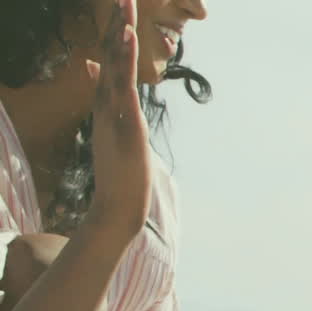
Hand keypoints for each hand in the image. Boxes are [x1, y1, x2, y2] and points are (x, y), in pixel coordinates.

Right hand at [83, 0, 151, 241]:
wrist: (120, 204)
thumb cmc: (120, 171)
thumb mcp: (116, 133)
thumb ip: (109, 107)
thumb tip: (98, 77)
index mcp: (109, 104)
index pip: (111, 62)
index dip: (116, 36)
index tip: (122, 10)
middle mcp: (109, 102)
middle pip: (112, 56)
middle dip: (118, 25)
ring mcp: (115, 110)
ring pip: (116, 66)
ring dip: (120, 35)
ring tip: (123, 5)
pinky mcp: (124, 121)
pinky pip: (123, 84)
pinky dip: (124, 60)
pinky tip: (127, 38)